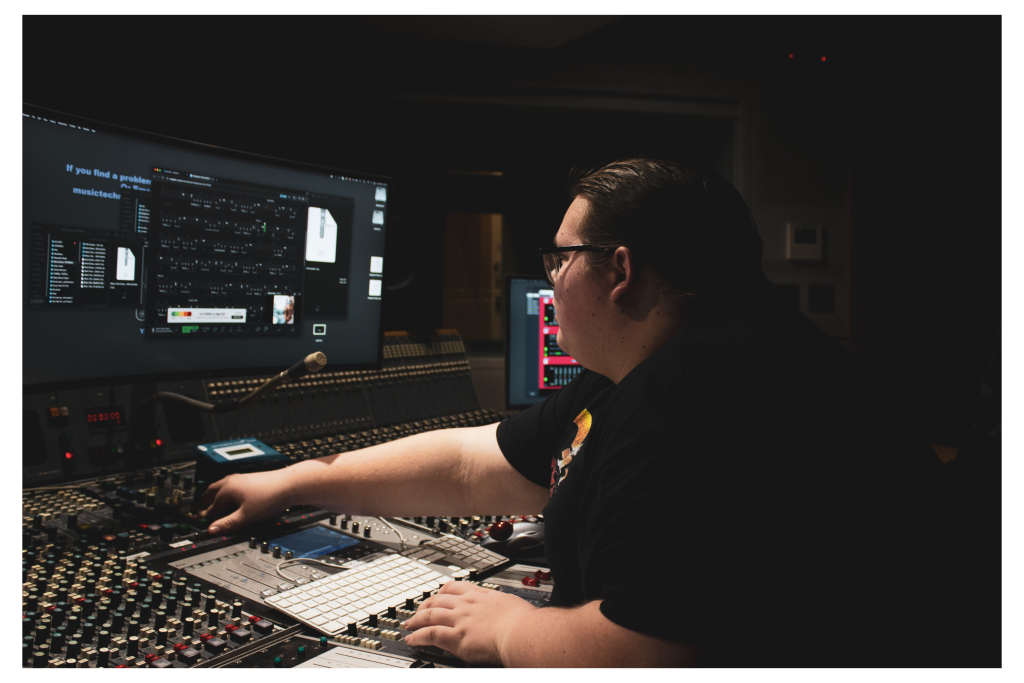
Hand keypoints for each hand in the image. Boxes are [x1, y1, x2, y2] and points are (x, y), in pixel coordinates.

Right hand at [195, 469, 295, 533]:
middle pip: (211, 492)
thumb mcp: (246, 516)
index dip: (204, 517)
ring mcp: (240, 478)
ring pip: (220, 486)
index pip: (211, 507)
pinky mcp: (248, 479)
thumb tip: (212, 530)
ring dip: (212, 495)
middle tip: (196, 511)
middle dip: (203, 502)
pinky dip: (222, 491)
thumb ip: (228, 524)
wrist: (289, 484)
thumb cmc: (270, 497)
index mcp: (227, 489)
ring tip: (208, 502)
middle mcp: (231, 481)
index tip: (199, 524)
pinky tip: (228, 495)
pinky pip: (228, 485)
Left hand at [402, 581, 536, 665]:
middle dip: (424, 606)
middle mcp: (466, 605)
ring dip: (416, 621)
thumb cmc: (522, 621)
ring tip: (408, 626)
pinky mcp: (456, 637)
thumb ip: (501, 605)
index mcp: (479, 595)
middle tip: (416, 612)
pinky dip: (418, 637)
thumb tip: (506, 607)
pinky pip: (430, 634)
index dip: (441, 592)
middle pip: (437, 600)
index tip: (436, 596)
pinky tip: (412, 640)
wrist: (521, 632)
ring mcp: (459, 620)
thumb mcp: (510, 603)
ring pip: (429, 615)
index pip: (454, 587)